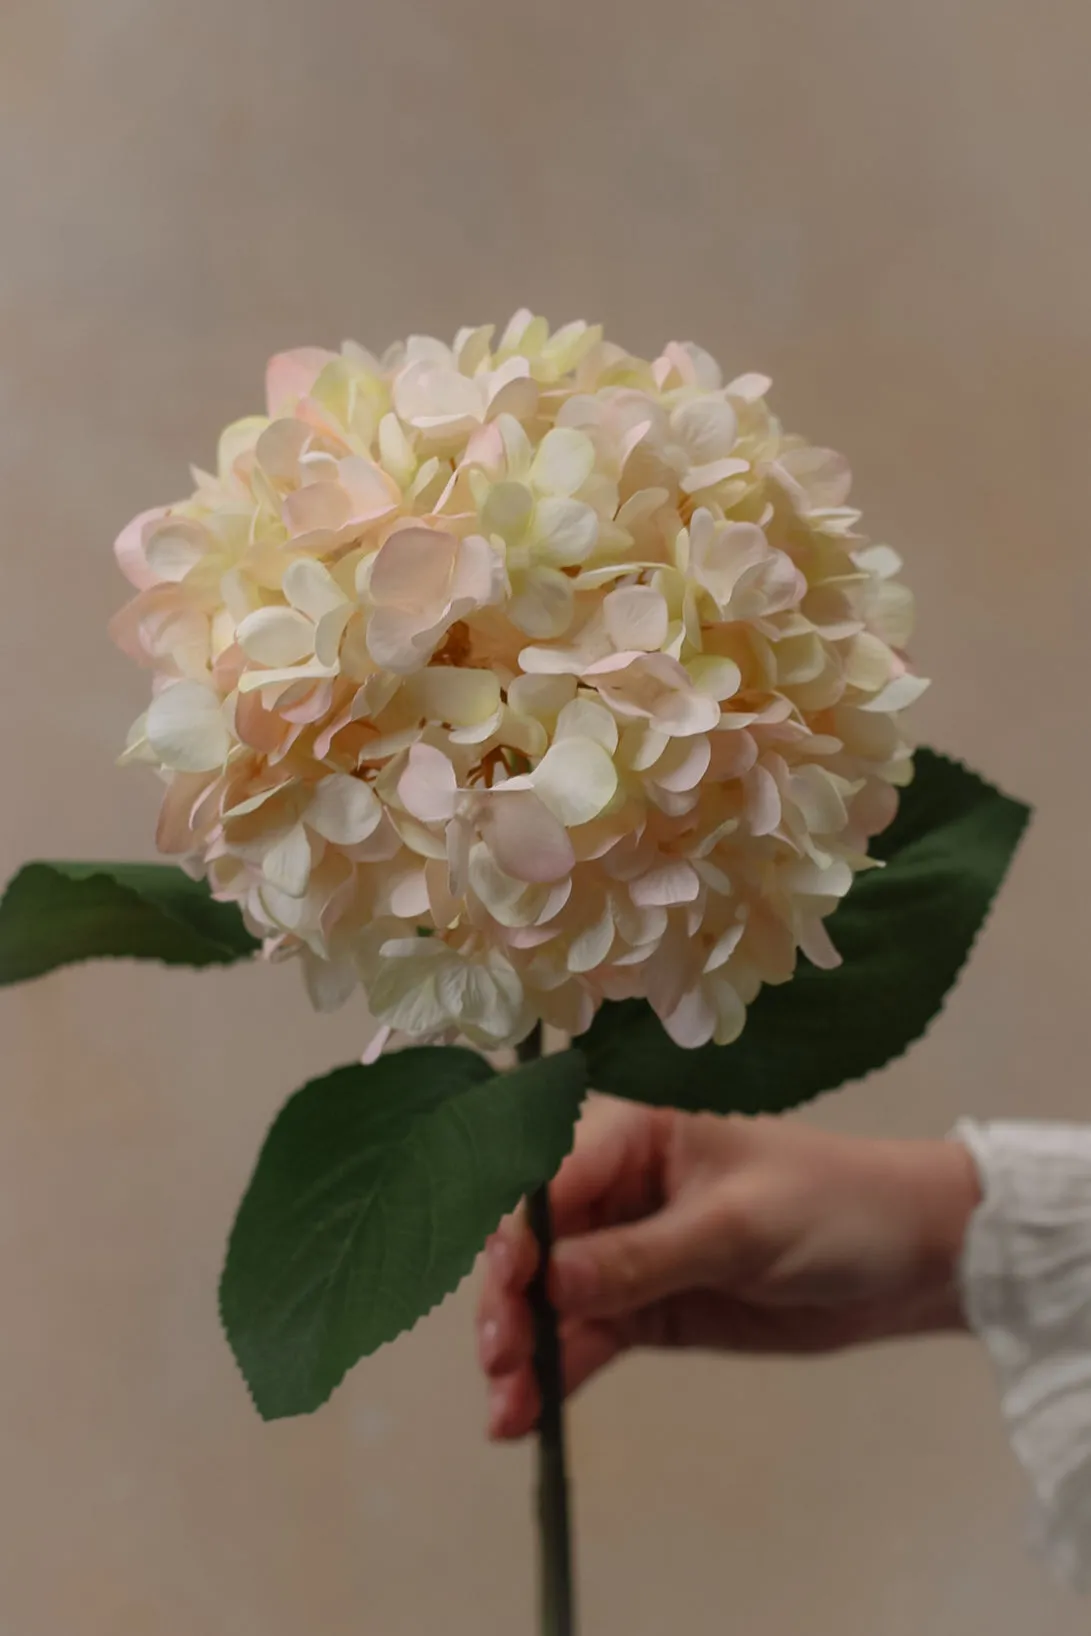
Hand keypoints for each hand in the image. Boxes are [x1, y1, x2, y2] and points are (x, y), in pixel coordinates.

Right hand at [478, 1098, 979, 1438]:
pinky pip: (585, 1337)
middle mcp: (617, 1186)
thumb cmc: (832, 1207)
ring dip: (522, 1348)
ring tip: (506, 1409)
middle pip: (534, 1238)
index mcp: (635, 1132)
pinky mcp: (647, 1307)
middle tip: (500, 1356)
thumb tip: (548, 1282)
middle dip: (507, 1295)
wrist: (912, 1259)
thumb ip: (642, 1256)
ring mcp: (628, 1251)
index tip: (506, 1285)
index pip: (550, 1171)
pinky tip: (523, 1416)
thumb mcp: (738, 1227)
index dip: (517, 1227)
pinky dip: (555, 1373)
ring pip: (549, 1298)